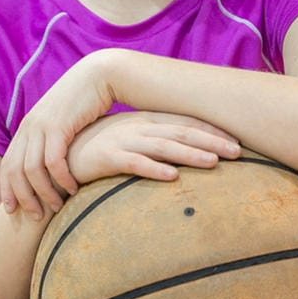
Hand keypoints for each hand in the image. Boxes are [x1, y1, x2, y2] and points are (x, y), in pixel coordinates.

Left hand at [0, 53, 118, 216]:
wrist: (99, 76)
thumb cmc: (85, 105)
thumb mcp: (62, 125)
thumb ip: (53, 144)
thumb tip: (50, 170)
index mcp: (26, 129)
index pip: (7, 164)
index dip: (6, 189)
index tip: (11, 211)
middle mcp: (28, 127)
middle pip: (15, 171)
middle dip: (23, 197)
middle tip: (35, 216)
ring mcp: (41, 125)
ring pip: (32, 170)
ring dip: (44, 193)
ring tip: (57, 207)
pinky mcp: (59, 125)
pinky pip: (54, 161)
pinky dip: (61, 179)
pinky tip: (72, 189)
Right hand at [66, 111, 240, 186]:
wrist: (59, 156)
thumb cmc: (98, 151)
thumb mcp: (129, 141)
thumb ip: (153, 144)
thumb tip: (183, 154)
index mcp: (144, 122)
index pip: (184, 123)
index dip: (211, 130)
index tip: (236, 139)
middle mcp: (137, 128)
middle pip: (181, 133)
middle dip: (211, 141)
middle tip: (238, 151)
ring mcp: (122, 141)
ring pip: (163, 147)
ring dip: (190, 155)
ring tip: (214, 163)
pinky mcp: (107, 158)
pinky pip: (134, 164)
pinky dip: (154, 169)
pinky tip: (173, 176)